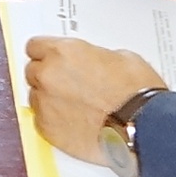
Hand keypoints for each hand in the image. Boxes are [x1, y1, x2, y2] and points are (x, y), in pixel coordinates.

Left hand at [23, 36, 174, 173]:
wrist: (142, 127)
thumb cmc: (136, 93)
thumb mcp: (120, 57)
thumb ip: (92, 56)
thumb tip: (89, 61)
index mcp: (63, 52)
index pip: (34, 47)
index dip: (46, 54)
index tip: (52, 59)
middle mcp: (48, 76)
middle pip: (33, 72)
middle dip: (49, 77)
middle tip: (70, 85)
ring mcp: (45, 104)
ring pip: (36, 97)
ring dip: (50, 99)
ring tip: (77, 106)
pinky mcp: (47, 129)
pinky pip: (41, 121)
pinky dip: (54, 121)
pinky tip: (75, 122)